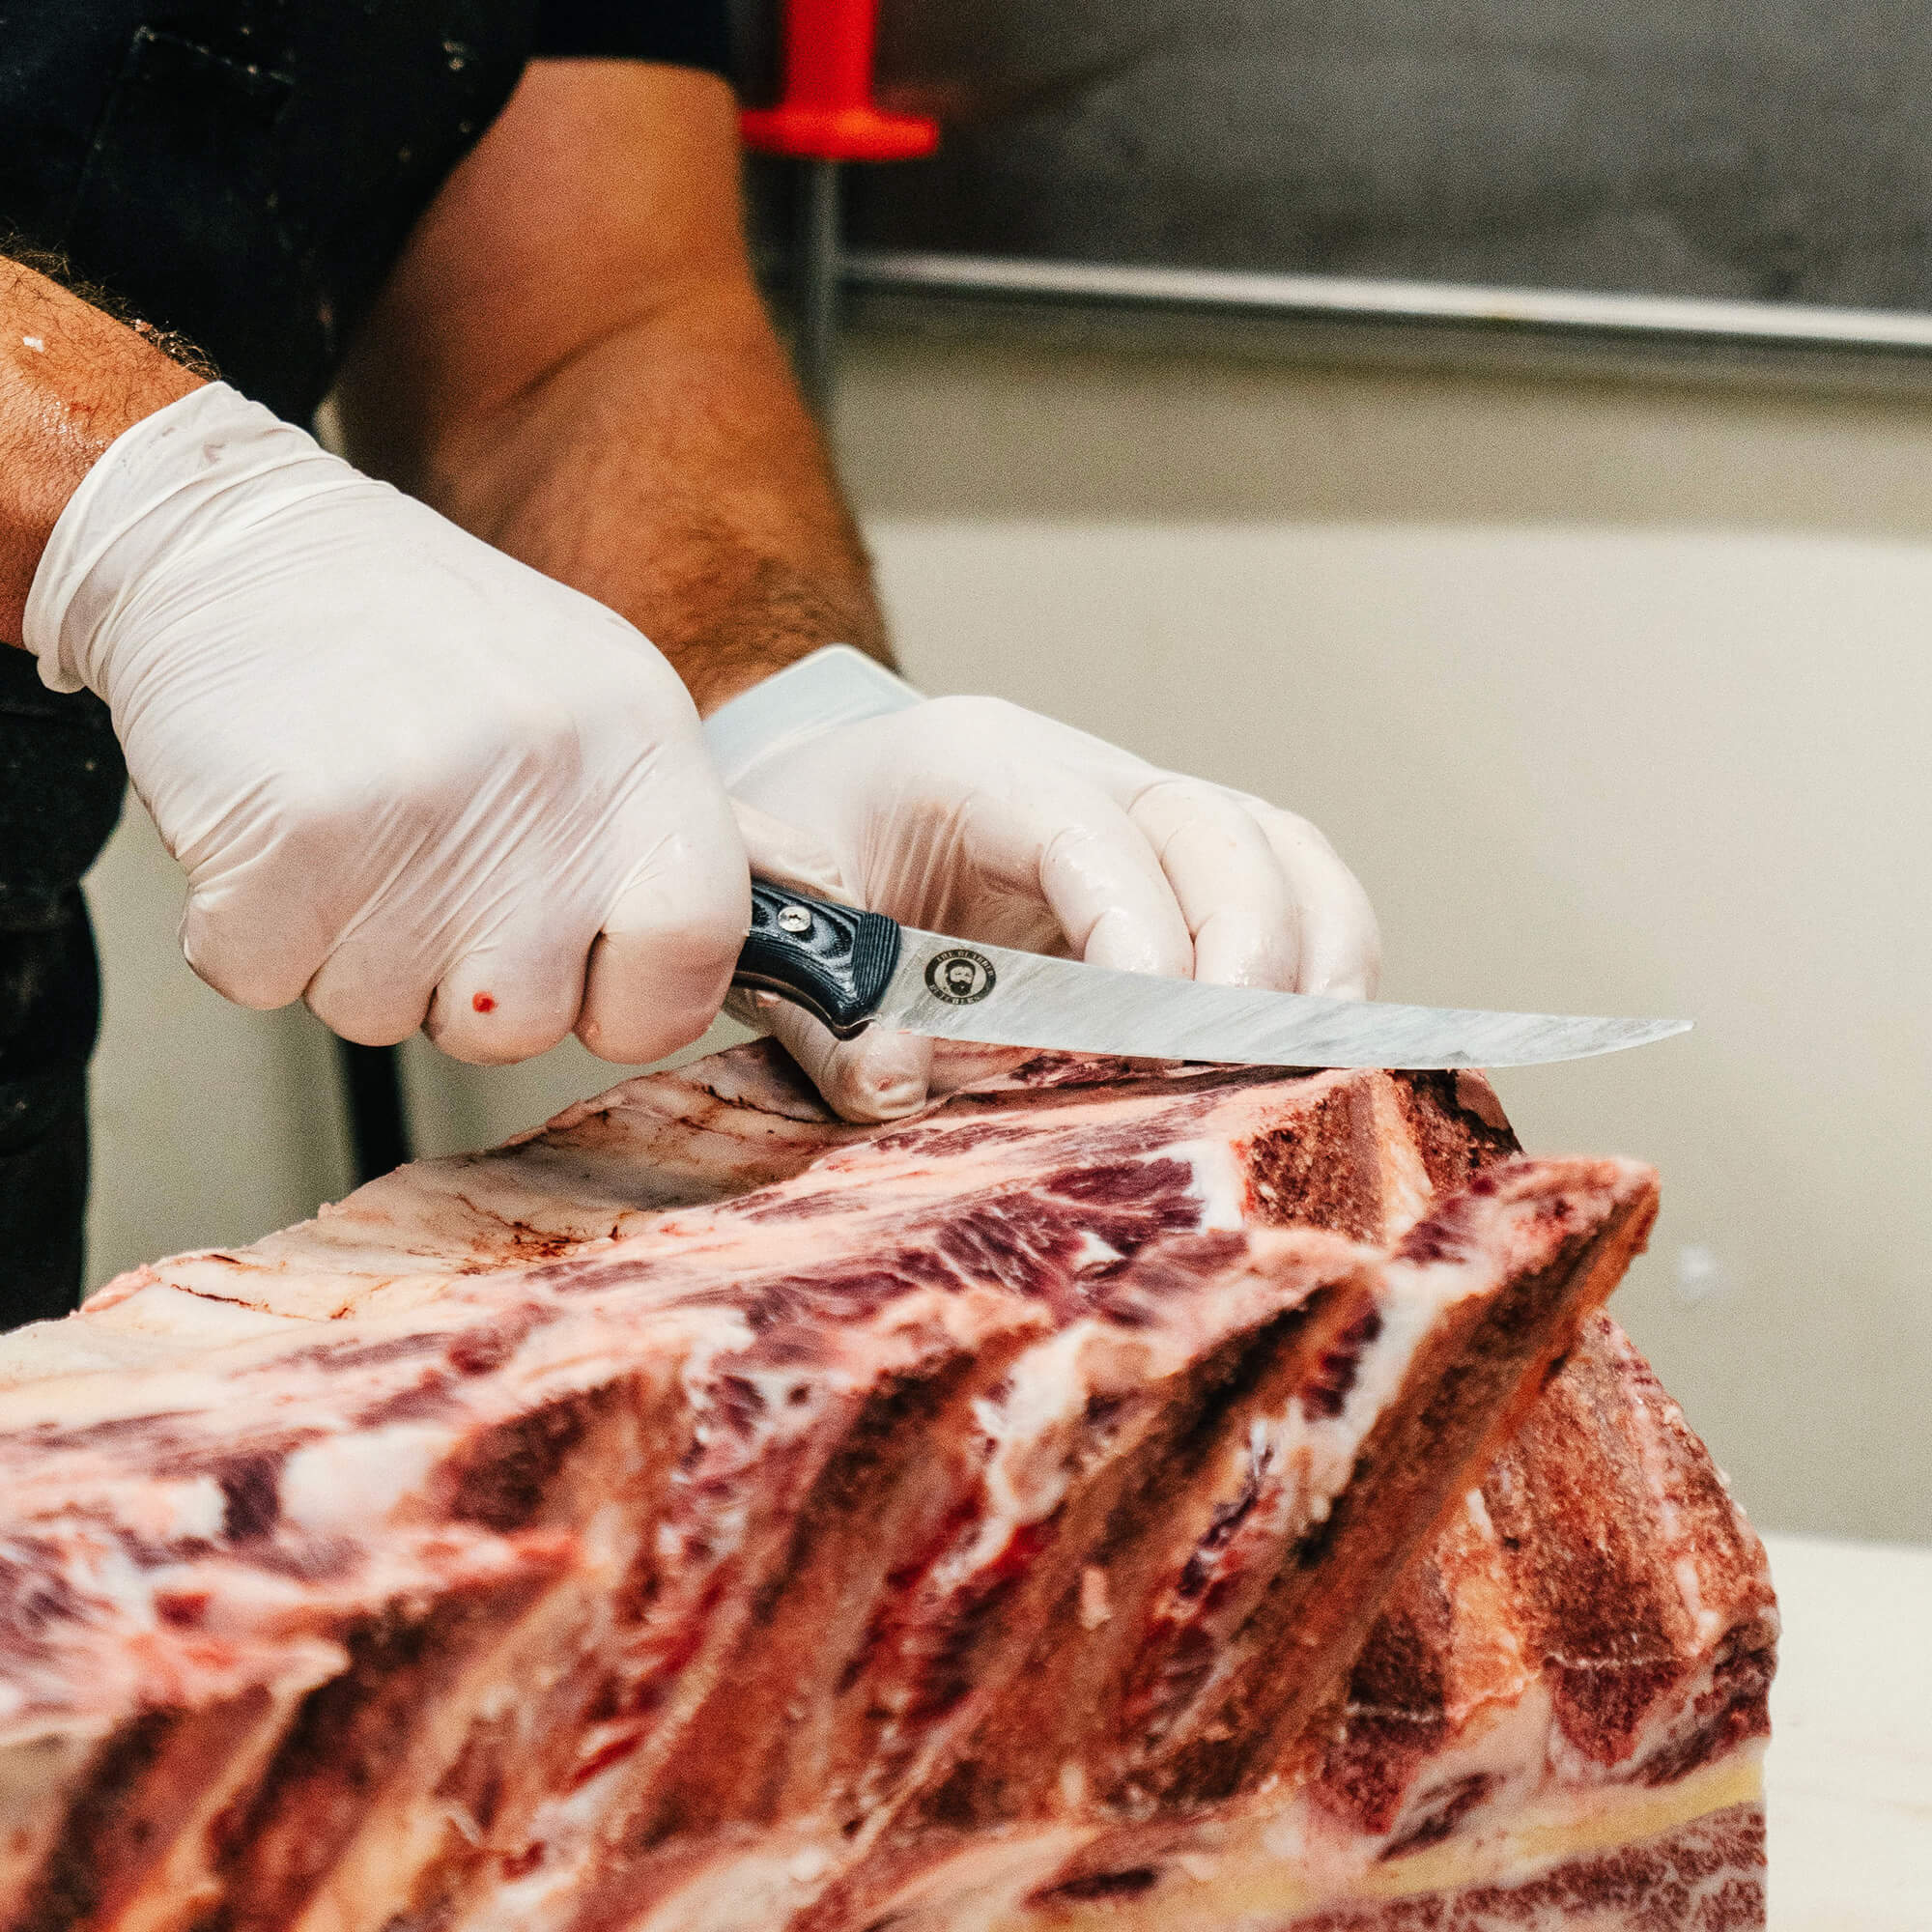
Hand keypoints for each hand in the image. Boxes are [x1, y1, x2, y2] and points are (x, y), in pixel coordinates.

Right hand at [24, 383, 746, 1065]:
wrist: (233, 540)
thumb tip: (719, 975)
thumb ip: (650, 839)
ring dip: (350, 957)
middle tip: (427, 883)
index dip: (642, 1004)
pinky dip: (253, 938)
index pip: (696, 943)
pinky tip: (278, 841)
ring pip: (383, 1015)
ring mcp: (416, 807)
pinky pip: (271, 985)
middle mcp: (545, 773)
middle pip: (525, 1022)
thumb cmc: (420, 639)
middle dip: (464, 992)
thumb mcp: (593, 703)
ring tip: (351, 839)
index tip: (594, 985)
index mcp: (641, 742)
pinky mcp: (286, 837)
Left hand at [715, 653, 1378, 1119]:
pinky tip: (1309, 1044)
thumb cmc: (801, 860)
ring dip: (1312, 951)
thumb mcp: (777, 920)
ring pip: (1273, 845)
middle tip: (1238, 1064)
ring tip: (1309, 1061)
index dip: (1135, 925)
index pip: (1085, 827)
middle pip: (1209, 824)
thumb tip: (892, 1086)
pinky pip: (1285, 880)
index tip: (1150, 1036)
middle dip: (1247, 947)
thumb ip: (820, 1010)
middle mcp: (1076, 768)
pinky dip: (1319, 954)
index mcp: (971, 763)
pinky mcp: (1173, 863)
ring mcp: (1138, 806)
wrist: (815, 807)